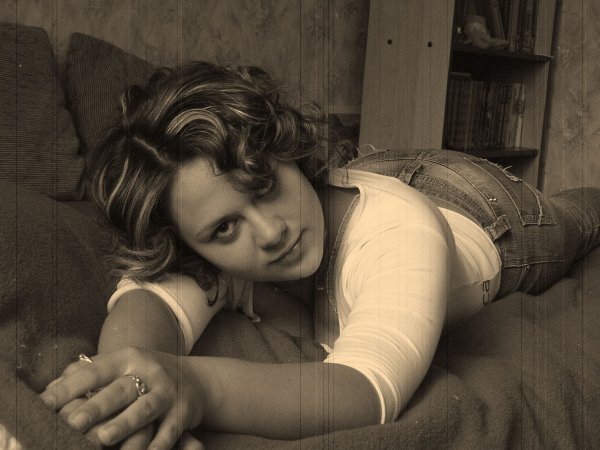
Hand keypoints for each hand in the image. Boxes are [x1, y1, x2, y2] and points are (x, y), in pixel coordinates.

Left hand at [40, 348, 207, 449]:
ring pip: (145, 409)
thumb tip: (50, 389)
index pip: (94, 371)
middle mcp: (149, 372)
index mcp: (128, 358)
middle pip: (120, 390)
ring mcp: (167, 392)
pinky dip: (157, 445)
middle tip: (72, 423)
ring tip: (104, 437)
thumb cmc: (145, 375)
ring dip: (125, 423)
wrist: (196, 379)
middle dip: (96, 407)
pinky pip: (169, 431)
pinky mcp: (182, 412)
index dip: (69, 387)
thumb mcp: (122, 365)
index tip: (43, 404)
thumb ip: (89, 373)